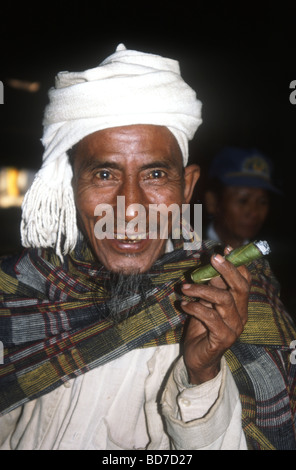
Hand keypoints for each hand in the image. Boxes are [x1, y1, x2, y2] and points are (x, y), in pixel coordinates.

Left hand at [181, 247, 250, 384]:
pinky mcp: (223, 338)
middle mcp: (241, 315)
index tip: (226, 249)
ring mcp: (234, 328)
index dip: (237, 264)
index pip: (245, 281)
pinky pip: (210, 317)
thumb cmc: (201, 329)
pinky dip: (195, 308)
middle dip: (227, 270)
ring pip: (224, 300)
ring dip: (202, 290)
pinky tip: (184, 304)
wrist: (198, 359)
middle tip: (213, 258)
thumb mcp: (206, 304)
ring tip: (184, 287)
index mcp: (239, 305)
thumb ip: (210, 288)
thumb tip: (209, 266)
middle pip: (240, 288)